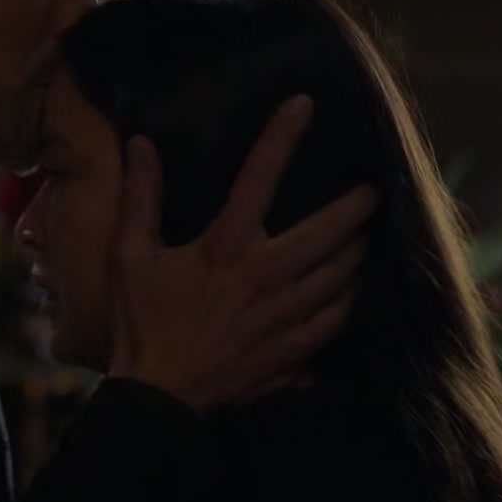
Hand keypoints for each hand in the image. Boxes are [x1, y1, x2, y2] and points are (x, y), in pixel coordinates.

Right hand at [108, 96, 373, 408]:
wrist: (159, 398)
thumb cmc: (141, 324)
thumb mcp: (130, 257)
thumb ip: (141, 199)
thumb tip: (142, 147)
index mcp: (225, 247)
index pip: (259, 176)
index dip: (283, 135)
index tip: (303, 104)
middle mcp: (265, 276)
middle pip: (329, 230)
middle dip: (356, 206)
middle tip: (371, 190)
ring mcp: (285, 314)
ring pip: (341, 274)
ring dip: (357, 250)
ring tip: (366, 235)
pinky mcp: (294, 349)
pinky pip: (336, 318)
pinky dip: (347, 300)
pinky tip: (350, 290)